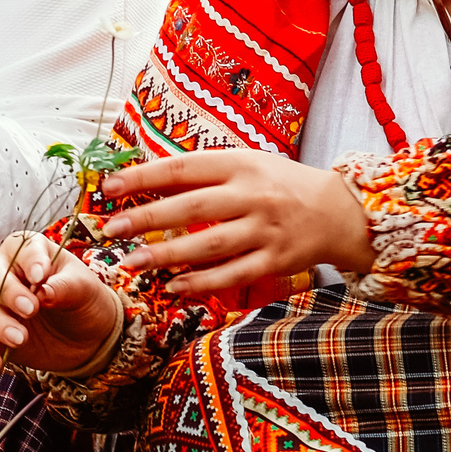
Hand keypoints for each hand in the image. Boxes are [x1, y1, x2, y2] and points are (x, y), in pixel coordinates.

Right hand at [0, 231, 119, 376]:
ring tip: (21, 338)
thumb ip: (65, 286)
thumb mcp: (85, 289)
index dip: (28, 261)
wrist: (89, 336)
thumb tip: (43, 290)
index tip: (39, 276)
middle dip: (8, 293)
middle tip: (30, 310)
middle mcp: (8, 274)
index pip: (21, 248)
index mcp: (32, 253)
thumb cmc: (86, 300)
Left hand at [95, 149, 372, 297]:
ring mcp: (266, 230)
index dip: (144, 177)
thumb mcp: (248, 164)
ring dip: (167, 256)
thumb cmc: (282, 185)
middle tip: (111, 230)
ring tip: (133, 264)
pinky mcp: (276, 260)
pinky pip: (233, 274)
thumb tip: (147, 180)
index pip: (183, 168)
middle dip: (147, 219)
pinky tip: (174, 287)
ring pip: (209, 245)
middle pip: (192, 208)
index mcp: (241, 164)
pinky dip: (202, 282)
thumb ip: (204, 173)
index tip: (110, 187)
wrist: (340, 211)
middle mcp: (253, 195)